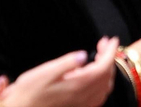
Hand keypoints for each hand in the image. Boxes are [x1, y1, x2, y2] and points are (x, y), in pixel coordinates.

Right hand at [0, 38, 118, 106]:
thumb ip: (65, 63)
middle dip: (109, 57)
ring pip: (105, 87)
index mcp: (77, 85)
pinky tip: (94, 77)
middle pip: (107, 76)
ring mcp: (82, 105)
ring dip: (107, 70)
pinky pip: (99, 96)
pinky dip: (103, 83)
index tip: (111, 39)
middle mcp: (83, 97)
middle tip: (103, 43)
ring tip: (101, 56)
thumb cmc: (28, 93)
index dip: (110, 52)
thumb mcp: (43, 73)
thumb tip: (83, 55)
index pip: (103, 67)